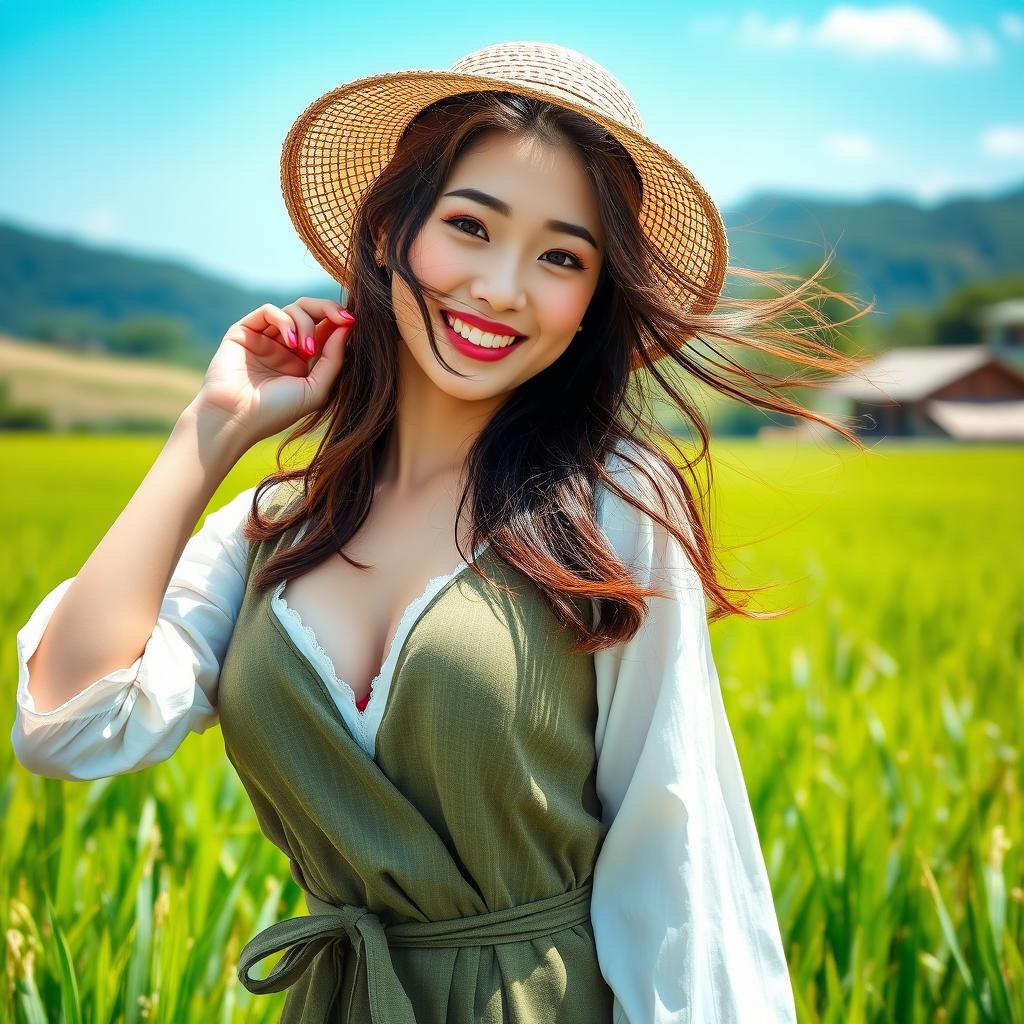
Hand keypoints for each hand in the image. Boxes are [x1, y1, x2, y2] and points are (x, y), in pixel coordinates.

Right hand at [193, 297, 355, 444]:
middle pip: (311, 312)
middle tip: (343, 318)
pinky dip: (284, 320)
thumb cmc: (276, 412)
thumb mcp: (316, 389)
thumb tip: (348, 327)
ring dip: (306, 323)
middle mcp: (284, 346)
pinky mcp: (245, 331)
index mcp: (303, 360)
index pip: (325, 330)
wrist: (235, 419)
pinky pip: (269, 311)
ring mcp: (265, 337)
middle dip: (328, 310)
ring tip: (304, 349)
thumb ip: (333, 359)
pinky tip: (290, 342)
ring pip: (293, 309)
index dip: (340, 322)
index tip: (352, 322)